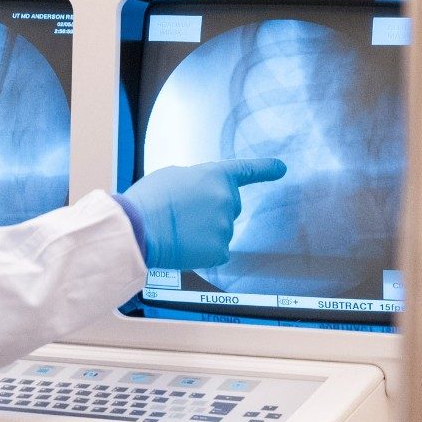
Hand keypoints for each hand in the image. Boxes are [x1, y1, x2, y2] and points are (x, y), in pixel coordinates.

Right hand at [122, 158, 285, 270]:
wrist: (139, 229)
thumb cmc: (148, 200)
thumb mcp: (172, 176)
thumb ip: (195, 182)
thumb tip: (200, 195)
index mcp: (215, 176)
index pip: (247, 171)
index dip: (265, 169)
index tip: (281, 168)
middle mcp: (227, 199)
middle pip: (230, 207)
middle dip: (212, 211)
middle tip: (183, 216)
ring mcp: (226, 227)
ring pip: (220, 232)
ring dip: (203, 233)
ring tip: (176, 231)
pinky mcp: (220, 251)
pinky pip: (216, 252)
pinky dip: (202, 252)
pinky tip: (184, 247)